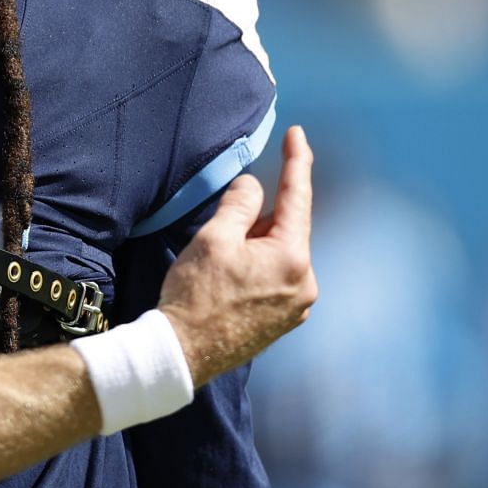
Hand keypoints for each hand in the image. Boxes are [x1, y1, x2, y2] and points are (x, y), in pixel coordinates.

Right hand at [157, 125, 316, 387]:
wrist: (182, 353)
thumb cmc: (195, 294)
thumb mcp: (214, 238)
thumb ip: (240, 204)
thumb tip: (254, 186)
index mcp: (292, 257)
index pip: (298, 197)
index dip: (297, 161)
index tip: (298, 133)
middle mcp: (305, 283)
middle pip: (286, 230)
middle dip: (259, 218)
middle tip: (221, 228)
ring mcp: (297, 306)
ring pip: (279, 255)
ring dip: (256, 245)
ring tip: (218, 261)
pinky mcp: (283, 322)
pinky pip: (276, 279)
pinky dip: (257, 267)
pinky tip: (228, 278)